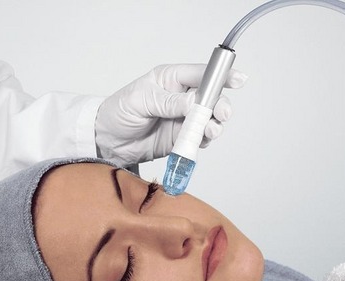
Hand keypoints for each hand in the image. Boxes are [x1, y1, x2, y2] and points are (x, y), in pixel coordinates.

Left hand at [95, 63, 246, 164]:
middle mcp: (182, 97)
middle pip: (211, 98)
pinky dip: (203, 141)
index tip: (238, 80)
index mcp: (171, 79)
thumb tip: (195, 102)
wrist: (107, 142)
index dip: (221, 76)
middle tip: (220, 114)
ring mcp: (183, 118)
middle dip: (220, 105)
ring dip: (213, 125)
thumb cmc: (119, 112)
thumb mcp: (141, 101)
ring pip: (209, 119)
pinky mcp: (182, 138)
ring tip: (209, 131)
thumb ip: (170, 102)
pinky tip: (199, 142)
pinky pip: (200, 138)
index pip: (202, 74)